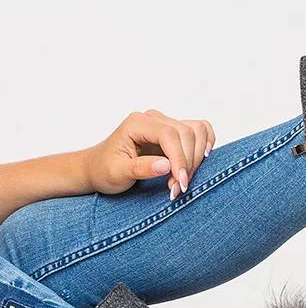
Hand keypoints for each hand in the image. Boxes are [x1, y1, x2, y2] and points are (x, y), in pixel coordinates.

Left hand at [82, 110, 215, 198]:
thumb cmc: (104, 170)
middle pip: (186, 133)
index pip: (169, 135)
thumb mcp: (117, 173)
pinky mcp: (174, 132)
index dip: (179, 159)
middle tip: (177, 188)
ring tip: (182, 180)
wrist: (98, 168)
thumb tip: (166, 165)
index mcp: (137, 123)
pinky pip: (199, 130)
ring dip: (196, 158)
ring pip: (196, 131)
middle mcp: (154, 119)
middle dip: (187, 163)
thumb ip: (140, 168)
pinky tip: (202, 159)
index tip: (180, 183)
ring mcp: (165, 123)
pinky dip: (205, 144)